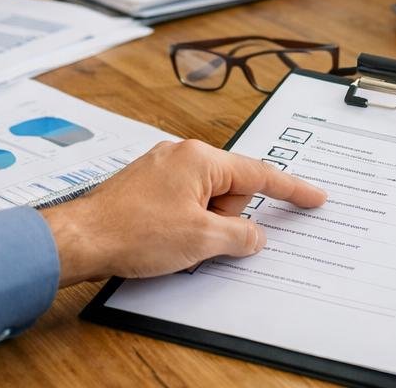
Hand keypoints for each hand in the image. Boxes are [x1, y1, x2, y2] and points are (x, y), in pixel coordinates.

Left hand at [40, 138, 327, 285]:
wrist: (81, 239)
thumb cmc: (132, 232)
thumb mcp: (201, 240)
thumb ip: (239, 236)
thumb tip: (254, 236)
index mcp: (201, 158)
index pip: (259, 174)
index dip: (291, 190)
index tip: (314, 197)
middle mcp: (181, 154)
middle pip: (230, 188)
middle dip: (225, 218)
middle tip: (201, 238)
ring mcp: (161, 167)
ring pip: (205, 199)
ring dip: (201, 224)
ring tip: (172, 241)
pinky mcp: (146, 184)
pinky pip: (183, 202)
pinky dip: (183, 222)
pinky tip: (163, 238)